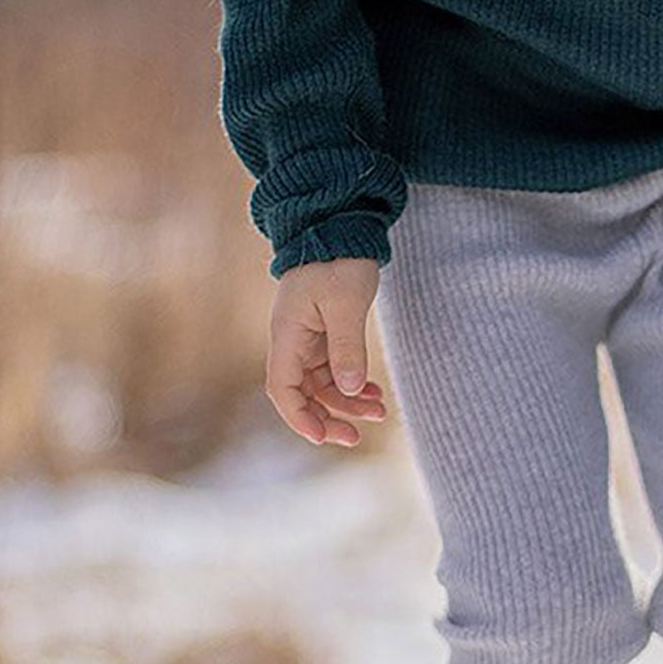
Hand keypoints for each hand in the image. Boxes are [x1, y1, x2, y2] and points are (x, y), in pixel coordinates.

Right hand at [266, 256, 387, 447]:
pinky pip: (334, 369)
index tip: (324, 436)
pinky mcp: (324, 333)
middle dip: (328, 417)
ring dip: (347, 402)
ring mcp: (307, 338)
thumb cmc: (338, 260)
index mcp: (287, 334)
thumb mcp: (346, 305)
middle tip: (357, 436)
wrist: (339, 226)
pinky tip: (374, 392)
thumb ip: (347, 348)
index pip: (282, 388)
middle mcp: (292, 340)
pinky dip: (352, 383)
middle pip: (302, 394)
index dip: (300, 417)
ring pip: (322, 385)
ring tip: (379, 411)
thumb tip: (349, 389)